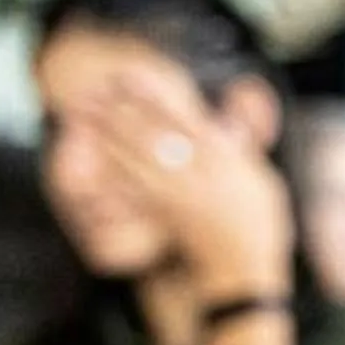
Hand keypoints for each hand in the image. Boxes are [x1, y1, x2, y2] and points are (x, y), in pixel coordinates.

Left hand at [70, 66, 294, 303]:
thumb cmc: (258, 222)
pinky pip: (133, 189)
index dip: (150, 96)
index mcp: (222, 158)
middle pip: (150, 134)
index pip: (180, 118)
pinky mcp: (163, 214)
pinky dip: (111, 170)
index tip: (127, 75)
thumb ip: (242, 145)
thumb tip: (226, 120)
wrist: (245, 268)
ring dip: (108, 133)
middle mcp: (197, 173)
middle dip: (119, 110)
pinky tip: (93, 155)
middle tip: (91, 90)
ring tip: (85, 114)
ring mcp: (178, 194)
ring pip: (136, 157)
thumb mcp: (260, 177)